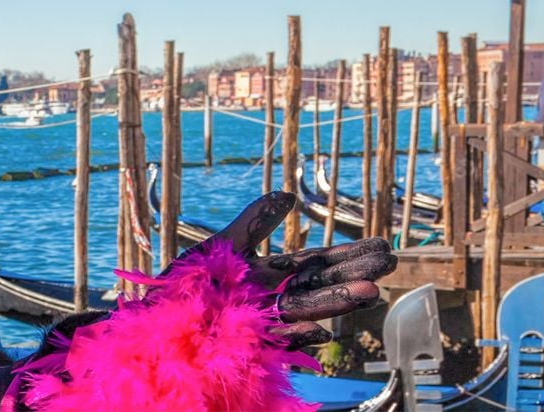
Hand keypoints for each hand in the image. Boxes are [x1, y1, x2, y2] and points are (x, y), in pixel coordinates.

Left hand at [185, 192, 396, 350]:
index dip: (347, 256)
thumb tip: (289, 196)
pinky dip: (296, 336)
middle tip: (388, 264)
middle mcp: (273, 300)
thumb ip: (254, 223)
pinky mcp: (250, 346)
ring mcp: (264, 324)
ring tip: (370, 293)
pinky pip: (277, 343)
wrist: (155, 321)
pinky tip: (319, 329)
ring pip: (306, 313)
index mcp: (269, 276)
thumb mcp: (222, 246)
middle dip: (353, 276)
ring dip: (337, 304)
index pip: (315, 264)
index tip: (381, 247)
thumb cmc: (184, 284)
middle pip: (320, 287)